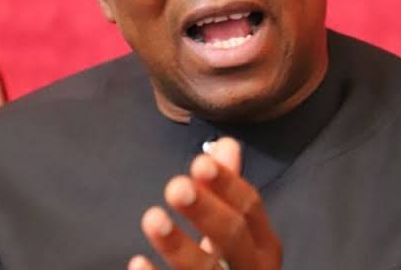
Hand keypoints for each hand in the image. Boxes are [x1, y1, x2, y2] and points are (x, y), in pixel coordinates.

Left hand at [128, 137, 281, 269]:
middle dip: (206, 211)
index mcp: (262, 246)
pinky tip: (137, 263)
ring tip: (151, 218)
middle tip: (175, 186)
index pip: (250, 208)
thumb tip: (225, 143)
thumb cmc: (231, 268)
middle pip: (234, 237)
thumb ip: (226, 191)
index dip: (226, 184)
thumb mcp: (234, 233)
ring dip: (178, 245)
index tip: (198, 163)